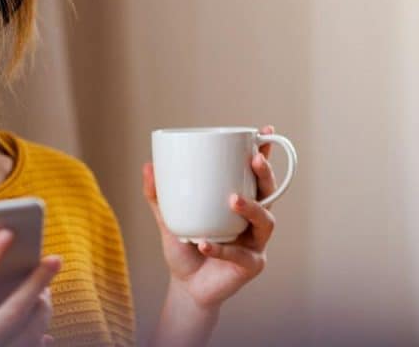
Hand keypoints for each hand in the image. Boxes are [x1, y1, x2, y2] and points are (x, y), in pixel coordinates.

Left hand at [142, 125, 278, 310]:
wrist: (187, 287)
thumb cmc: (185, 248)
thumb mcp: (170, 218)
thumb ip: (159, 195)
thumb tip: (148, 166)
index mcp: (242, 202)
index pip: (256, 175)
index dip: (265, 153)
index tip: (266, 131)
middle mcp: (254, 220)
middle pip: (269, 193)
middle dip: (265, 174)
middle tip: (252, 160)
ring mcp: (256, 243)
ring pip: (266, 221)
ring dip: (252, 208)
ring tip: (232, 200)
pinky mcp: (251, 265)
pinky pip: (241, 255)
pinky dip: (222, 249)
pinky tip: (204, 243)